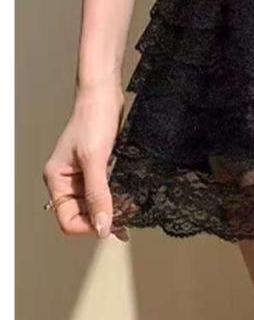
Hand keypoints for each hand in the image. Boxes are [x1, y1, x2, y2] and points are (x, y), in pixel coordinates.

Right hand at [42, 76, 128, 241]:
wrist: (104, 94)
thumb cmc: (93, 119)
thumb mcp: (95, 159)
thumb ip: (97, 194)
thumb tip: (102, 226)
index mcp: (57, 180)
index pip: (67, 220)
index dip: (89, 226)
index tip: (111, 224)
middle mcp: (67, 180)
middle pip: (82, 215)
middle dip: (102, 220)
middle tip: (127, 222)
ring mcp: (83, 174)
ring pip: (95, 204)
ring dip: (111, 210)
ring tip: (130, 213)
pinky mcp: (98, 166)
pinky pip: (105, 190)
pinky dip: (115, 197)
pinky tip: (129, 199)